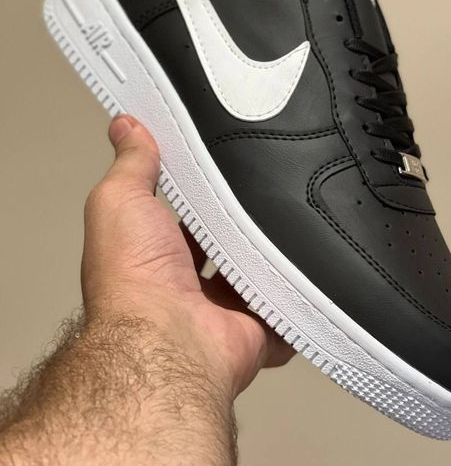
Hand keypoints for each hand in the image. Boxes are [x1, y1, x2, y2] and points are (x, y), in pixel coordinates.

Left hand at [82, 114, 293, 398]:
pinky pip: (286, 311)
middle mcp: (189, 285)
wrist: (168, 340)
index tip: (228, 164)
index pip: (186, 216)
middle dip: (245, 222)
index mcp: (157, 254)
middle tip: (273, 189)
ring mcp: (225, 310)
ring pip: (259, 274)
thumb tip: (125, 126)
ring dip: (273, 254)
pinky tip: (315, 269)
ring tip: (300, 218)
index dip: (204, 191)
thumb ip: (131, 164)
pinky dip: (299, 297)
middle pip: (227, 245)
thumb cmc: (133, 274)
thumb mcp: (120, 200)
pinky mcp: (258, 330)